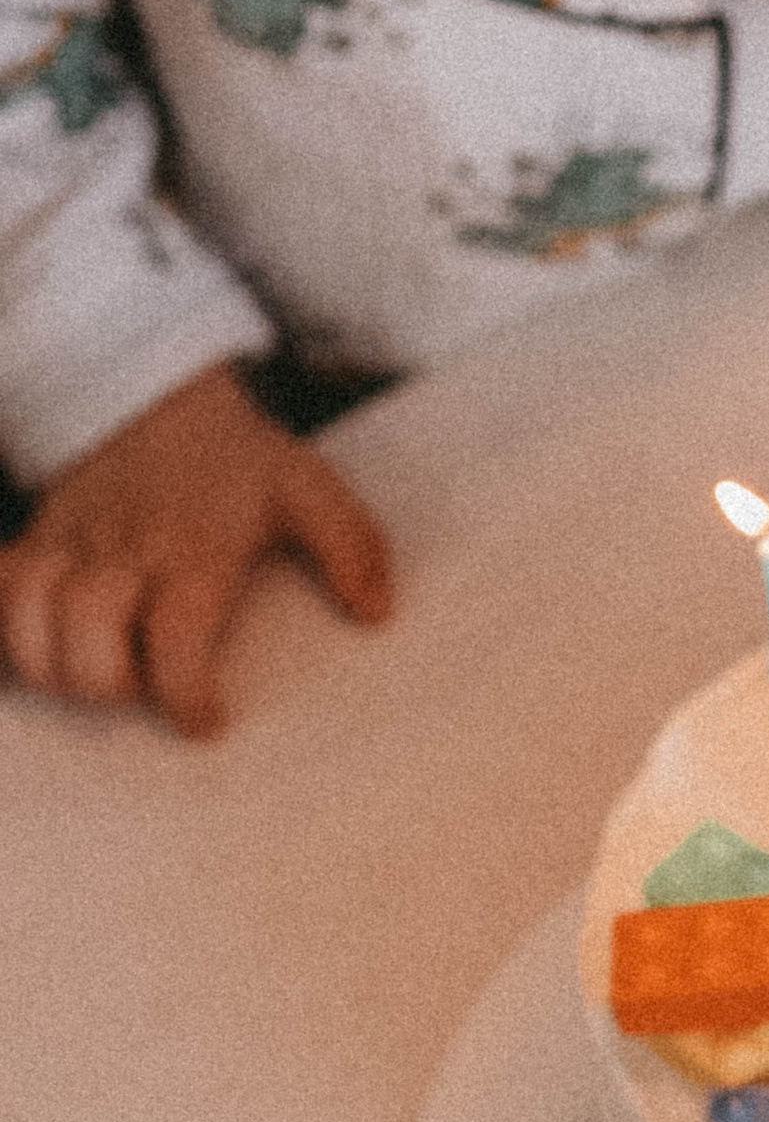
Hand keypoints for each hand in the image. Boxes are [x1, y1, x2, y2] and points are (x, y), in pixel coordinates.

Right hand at [0, 359, 393, 736]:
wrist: (158, 398)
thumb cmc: (240, 459)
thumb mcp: (310, 489)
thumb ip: (352, 547)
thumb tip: (377, 613)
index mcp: (196, 547)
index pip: (176, 631)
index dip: (184, 691)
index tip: (206, 723)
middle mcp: (126, 548)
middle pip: (88, 630)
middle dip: (107, 684)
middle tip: (142, 695)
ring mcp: (72, 543)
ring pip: (30, 616)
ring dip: (51, 668)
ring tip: (91, 682)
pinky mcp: (36, 539)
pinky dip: (3, 627)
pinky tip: (30, 652)